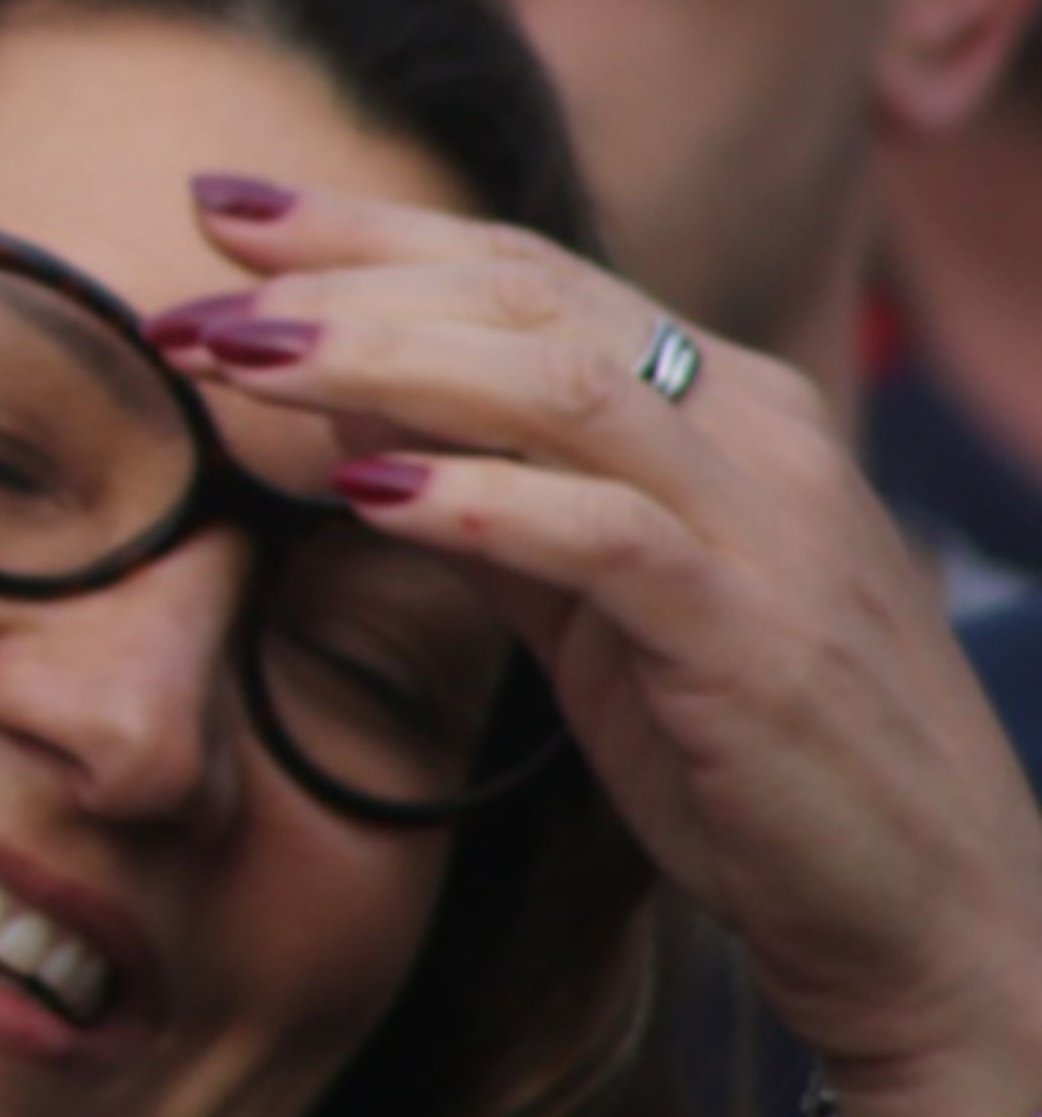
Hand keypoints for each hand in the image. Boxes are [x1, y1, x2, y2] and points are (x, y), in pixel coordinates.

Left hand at [161, 180, 1041, 1096]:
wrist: (930, 913)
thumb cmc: (748, 756)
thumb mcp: (590, 601)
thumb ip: (487, 491)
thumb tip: (340, 397)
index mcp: (722, 405)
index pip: (525, 269)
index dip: (367, 227)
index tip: (218, 203)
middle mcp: (756, 431)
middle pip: (526, 296)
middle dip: (342, 281)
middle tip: (187, 295)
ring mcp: (768, 525)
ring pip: (560, 385)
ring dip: (380, 358)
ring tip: (240, 360)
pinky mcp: (758, 634)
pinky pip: (607, 534)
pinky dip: (479, 500)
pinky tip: (363, 493)